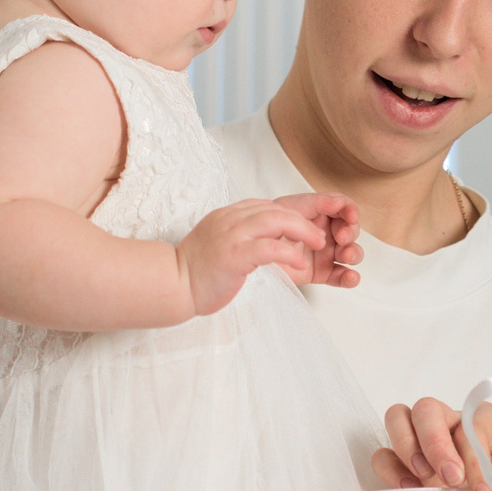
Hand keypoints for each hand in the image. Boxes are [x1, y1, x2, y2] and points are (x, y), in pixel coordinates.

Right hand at [175, 199, 336, 314]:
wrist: (172, 285)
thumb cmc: (196, 271)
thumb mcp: (218, 242)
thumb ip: (237, 233)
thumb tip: (261, 236)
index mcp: (226, 215)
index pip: (266, 205)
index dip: (290, 215)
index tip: (306, 228)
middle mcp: (229, 219)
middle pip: (275, 209)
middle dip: (302, 220)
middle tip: (319, 235)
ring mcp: (230, 235)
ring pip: (275, 221)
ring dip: (302, 231)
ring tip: (318, 243)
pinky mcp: (233, 255)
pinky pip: (269, 247)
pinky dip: (289, 252)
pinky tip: (300, 263)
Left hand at [271, 192, 362, 287]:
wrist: (252, 251)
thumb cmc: (269, 225)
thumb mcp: (292, 208)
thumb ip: (318, 203)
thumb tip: (341, 201)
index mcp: (321, 214)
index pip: (343, 209)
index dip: (351, 210)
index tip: (351, 216)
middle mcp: (326, 233)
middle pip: (350, 230)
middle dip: (351, 233)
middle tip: (341, 237)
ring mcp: (326, 254)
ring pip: (350, 253)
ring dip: (353, 253)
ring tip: (345, 255)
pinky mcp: (322, 273)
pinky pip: (341, 276)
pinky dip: (349, 277)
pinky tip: (350, 276)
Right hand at [372, 396, 491, 490]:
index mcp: (489, 424)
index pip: (471, 425)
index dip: (474, 457)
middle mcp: (454, 429)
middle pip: (428, 409)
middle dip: (434, 442)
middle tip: (450, 479)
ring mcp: (428, 448)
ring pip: (399, 420)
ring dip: (406, 448)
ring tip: (426, 480)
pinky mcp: (408, 473)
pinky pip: (384, 457)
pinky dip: (391, 471)